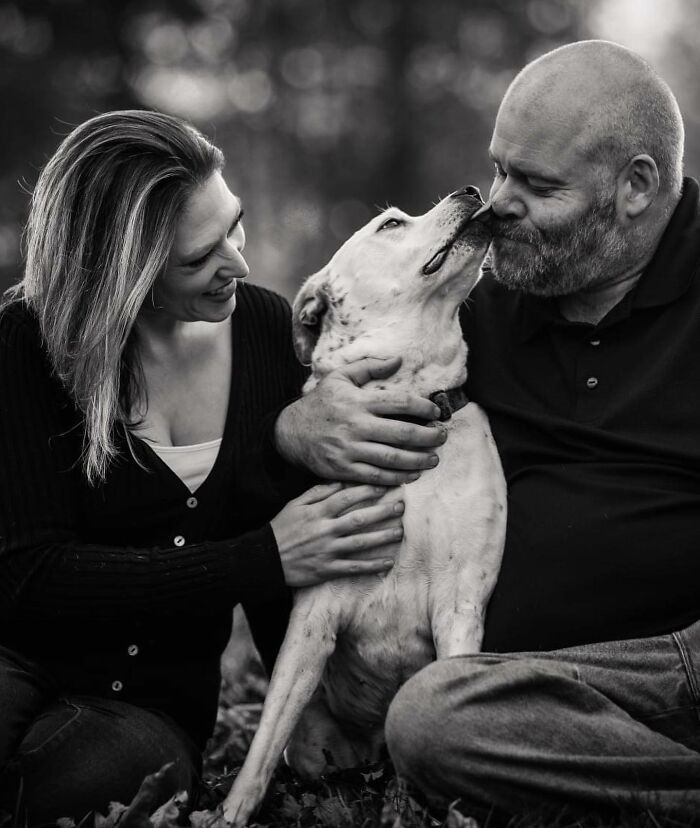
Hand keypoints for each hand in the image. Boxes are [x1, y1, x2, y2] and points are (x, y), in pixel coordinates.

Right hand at [270, 482, 403, 587]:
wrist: (264, 558)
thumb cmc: (282, 528)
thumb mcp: (295, 504)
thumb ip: (318, 492)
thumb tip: (340, 481)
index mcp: (317, 512)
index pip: (346, 498)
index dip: (366, 491)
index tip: (384, 486)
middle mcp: (325, 530)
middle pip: (359, 519)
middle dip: (382, 512)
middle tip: (400, 506)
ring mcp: (327, 551)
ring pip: (360, 543)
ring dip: (382, 537)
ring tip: (400, 532)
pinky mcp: (327, 569)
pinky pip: (354, 567)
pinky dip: (372, 566)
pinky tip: (388, 562)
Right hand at [274, 356, 446, 484]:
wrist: (289, 432)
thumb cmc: (319, 403)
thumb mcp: (339, 378)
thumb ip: (370, 367)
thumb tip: (399, 360)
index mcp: (358, 401)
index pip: (400, 402)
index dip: (423, 408)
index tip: (436, 413)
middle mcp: (356, 425)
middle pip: (402, 433)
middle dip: (429, 436)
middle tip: (443, 437)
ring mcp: (350, 449)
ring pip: (392, 458)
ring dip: (418, 460)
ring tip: (434, 459)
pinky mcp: (344, 469)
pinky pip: (377, 476)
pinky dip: (397, 477)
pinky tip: (412, 475)